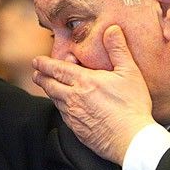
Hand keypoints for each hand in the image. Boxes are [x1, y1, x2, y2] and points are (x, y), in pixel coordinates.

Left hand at [32, 25, 154, 165]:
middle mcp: (73, 98)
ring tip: (48, 87)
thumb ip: (118, 49)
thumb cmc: (133, 106)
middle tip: (36, 73)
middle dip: (41, 77)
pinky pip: (63, 116)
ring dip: (49, 92)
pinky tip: (64, 107)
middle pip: (50, 85)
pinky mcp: (77, 131)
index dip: (45, 64)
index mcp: (84, 81)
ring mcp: (73, 116)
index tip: (37, 61)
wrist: (131, 140)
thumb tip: (112, 29)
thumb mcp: (130, 73)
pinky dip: (60, 107)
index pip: (57, 69)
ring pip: (55, 100)